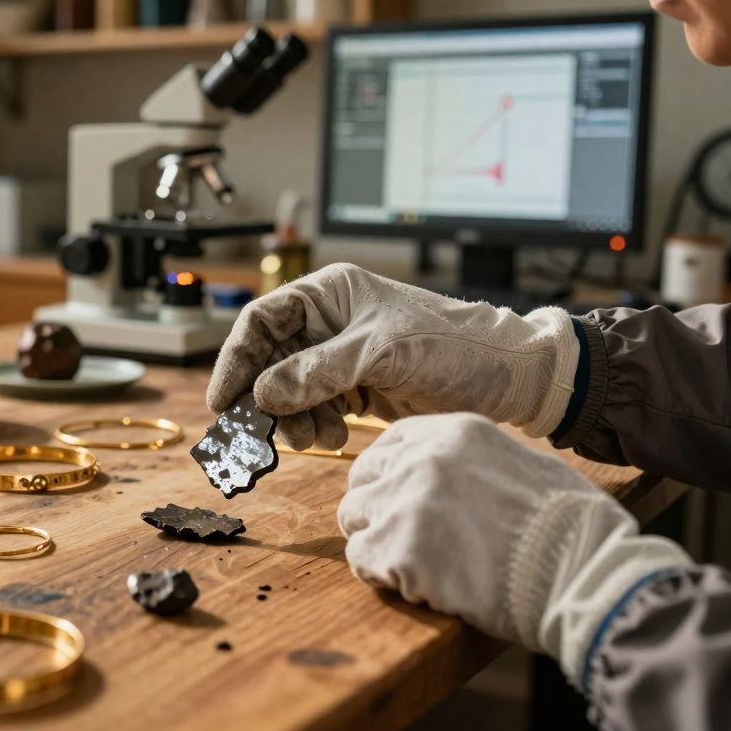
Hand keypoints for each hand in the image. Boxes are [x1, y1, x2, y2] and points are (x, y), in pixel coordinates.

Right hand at [207, 264, 579, 449]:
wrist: (507, 378)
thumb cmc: (453, 346)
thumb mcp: (382, 353)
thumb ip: (319, 371)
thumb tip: (264, 393)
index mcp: (329, 294)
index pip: (262, 321)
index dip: (237, 359)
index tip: (223, 400)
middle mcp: (329, 321)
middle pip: (269, 360)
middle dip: (266, 398)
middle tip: (263, 433)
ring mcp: (341, 355)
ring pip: (288, 390)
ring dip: (293, 418)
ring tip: (316, 437)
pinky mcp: (355, 386)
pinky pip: (314, 407)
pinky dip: (314, 425)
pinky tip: (332, 435)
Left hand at [339, 413, 692, 684]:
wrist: (583, 575)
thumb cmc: (569, 529)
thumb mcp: (522, 465)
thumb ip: (470, 463)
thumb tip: (442, 473)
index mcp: (455, 432)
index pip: (387, 442)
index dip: (385, 473)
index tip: (394, 496)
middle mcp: (423, 458)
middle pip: (362, 478)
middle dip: (375, 508)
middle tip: (402, 537)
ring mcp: (406, 501)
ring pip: (353, 518)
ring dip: (375, 542)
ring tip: (415, 563)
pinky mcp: (399, 549)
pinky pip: (360, 560)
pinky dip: (381, 576)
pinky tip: (418, 585)